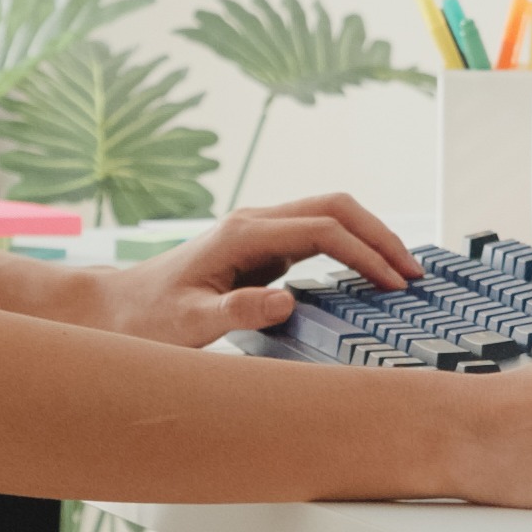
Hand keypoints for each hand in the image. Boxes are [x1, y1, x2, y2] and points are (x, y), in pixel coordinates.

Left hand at [81, 194, 424, 344]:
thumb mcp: (189, 323)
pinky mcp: (262, 247)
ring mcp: (260, 231)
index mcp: (243, 233)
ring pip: (331, 215)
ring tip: (402, 273)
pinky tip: (368, 273)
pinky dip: (352, 246)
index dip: (364, 253)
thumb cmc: (149, 318)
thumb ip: (237, 310)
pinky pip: (320, 235)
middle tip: (414, 274)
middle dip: (380, 235)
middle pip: (336, 207)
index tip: (394, 284)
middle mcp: (255, 222)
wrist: (118, 309)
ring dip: (370, 237)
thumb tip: (288, 299)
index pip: (323, 229)